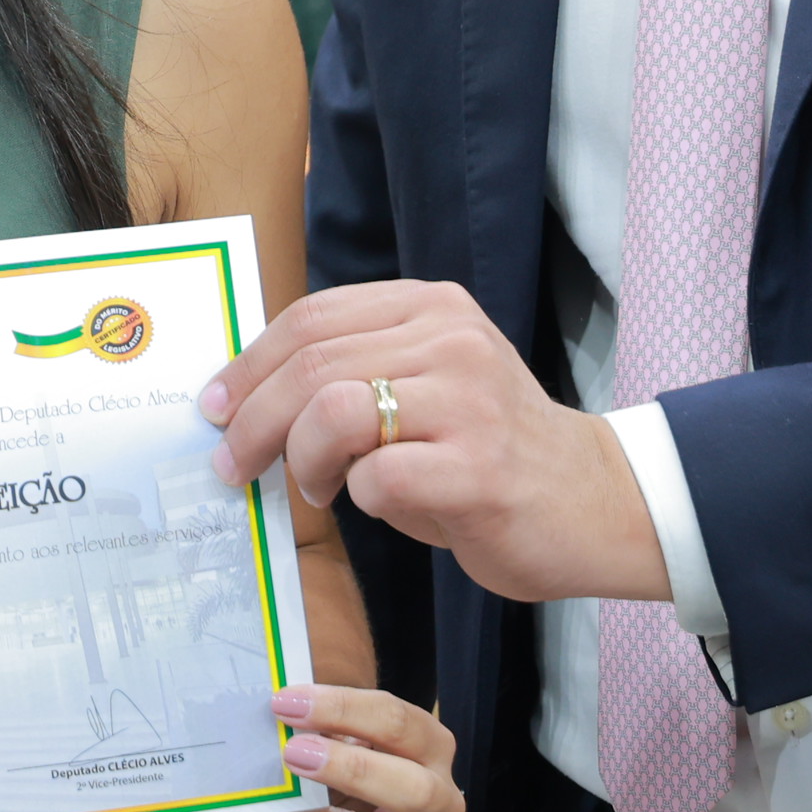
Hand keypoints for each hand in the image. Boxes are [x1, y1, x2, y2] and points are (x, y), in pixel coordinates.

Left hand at [203, 280, 665, 604]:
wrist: (595, 504)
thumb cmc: (490, 451)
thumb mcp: (425, 385)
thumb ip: (354, 372)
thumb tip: (247, 396)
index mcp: (433, 307)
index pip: (313, 317)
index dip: (250, 363)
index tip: (215, 404)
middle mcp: (452, 341)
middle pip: (311, 362)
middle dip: (252, 418)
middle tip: (232, 461)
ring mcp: (470, 402)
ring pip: (333, 409)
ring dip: (300, 457)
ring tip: (311, 488)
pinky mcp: (478, 470)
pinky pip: (376, 477)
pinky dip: (355, 496)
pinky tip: (374, 504)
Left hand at [265, 683, 459, 811]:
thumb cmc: (349, 773)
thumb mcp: (343, 740)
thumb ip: (322, 727)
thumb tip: (280, 718)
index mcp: (434, 751)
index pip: (397, 722)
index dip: (341, 708)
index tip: (287, 704)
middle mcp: (444, 807)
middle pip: (411, 790)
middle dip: (347, 769)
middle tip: (292, 754)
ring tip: (276, 809)